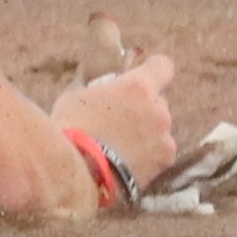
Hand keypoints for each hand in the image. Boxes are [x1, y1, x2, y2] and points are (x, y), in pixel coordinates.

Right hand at [53, 12, 180, 195]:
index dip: (154, 69)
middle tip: (119, 119)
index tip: (145, 73)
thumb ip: (97, 87)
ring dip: (146, 133)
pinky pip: (159, 152)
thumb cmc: (72, 126)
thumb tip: (96, 82)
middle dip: (142, 108)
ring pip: (159, 129)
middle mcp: (158, 109)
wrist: (80, 169)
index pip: (162, 66)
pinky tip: (126, 161)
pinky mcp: (164, 161)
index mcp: (137, 86)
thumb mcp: (76, 95)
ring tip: (120, 146)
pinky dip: (147, 155)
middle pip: (157, 102)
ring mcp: (164, 137)